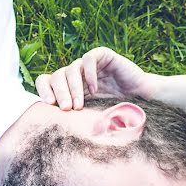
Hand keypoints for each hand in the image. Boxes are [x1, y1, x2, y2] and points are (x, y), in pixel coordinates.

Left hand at [35, 46, 158, 110]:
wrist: (141, 103)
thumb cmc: (115, 114)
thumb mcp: (88, 118)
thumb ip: (72, 118)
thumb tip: (51, 129)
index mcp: (68, 87)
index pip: (46, 80)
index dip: (43, 89)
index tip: (48, 104)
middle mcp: (76, 74)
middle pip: (56, 75)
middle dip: (59, 93)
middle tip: (66, 108)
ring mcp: (88, 65)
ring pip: (71, 68)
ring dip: (73, 88)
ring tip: (79, 106)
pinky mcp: (103, 56)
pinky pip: (89, 58)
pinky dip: (89, 74)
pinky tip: (94, 90)